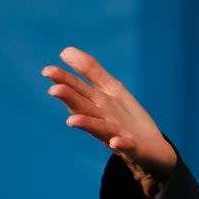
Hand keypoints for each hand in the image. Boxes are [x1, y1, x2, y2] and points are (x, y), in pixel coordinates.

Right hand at [44, 47, 177, 197]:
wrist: (151, 148)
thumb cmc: (125, 118)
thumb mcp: (111, 89)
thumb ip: (90, 71)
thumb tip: (65, 50)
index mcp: (96, 103)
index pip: (78, 89)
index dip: (65, 80)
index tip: (47, 71)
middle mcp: (102, 118)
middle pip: (84, 107)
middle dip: (70, 99)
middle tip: (54, 89)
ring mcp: (116, 134)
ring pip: (99, 128)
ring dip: (86, 124)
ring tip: (72, 121)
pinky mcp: (133, 148)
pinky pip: (126, 146)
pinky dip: (121, 143)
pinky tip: (115, 141)